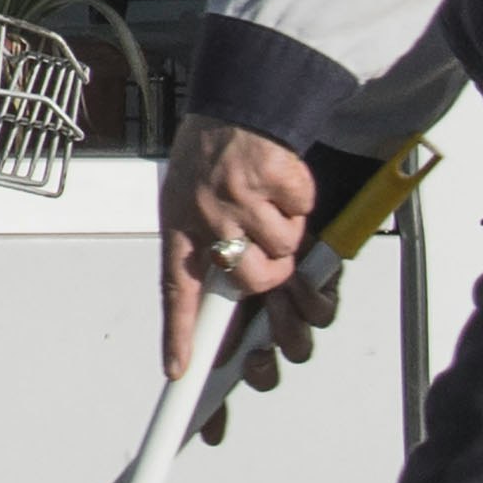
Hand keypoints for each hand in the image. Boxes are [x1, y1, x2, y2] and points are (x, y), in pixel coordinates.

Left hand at [159, 114, 338, 405]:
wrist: (239, 108)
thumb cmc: (213, 164)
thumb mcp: (190, 207)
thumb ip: (210, 258)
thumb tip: (239, 320)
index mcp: (182, 229)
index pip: (178, 291)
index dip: (181, 334)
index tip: (180, 374)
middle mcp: (206, 218)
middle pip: (254, 285)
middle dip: (276, 285)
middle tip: (281, 274)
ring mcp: (239, 200)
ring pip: (284, 254)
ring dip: (287, 236)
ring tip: (267, 208)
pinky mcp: (274, 180)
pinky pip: (303, 216)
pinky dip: (300, 204)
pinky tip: (278, 185)